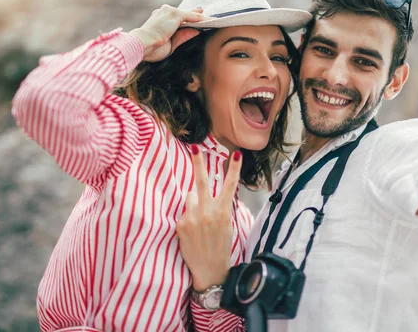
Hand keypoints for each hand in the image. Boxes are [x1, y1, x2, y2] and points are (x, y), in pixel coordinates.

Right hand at [129, 5, 209, 61]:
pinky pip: (193, 16)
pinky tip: (211, 20)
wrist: (142, 44)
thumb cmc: (151, 48)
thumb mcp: (171, 43)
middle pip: (185, 13)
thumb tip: (197, 31)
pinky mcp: (175, 14)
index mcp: (160, 18)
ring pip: (190, 14)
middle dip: (197, 15)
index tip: (199, 19)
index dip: (189, 19)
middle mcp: (164, 12)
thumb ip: (184, 36)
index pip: (178, 17)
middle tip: (209, 15)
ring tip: (215, 20)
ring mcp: (169, 11)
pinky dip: (202, 19)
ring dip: (202, 18)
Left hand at [176, 146, 242, 291]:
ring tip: (199, 221)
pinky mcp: (181, 224)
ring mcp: (193, 217)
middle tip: (196, 147)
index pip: (229, 185)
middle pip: (202, 181)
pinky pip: (184, 211)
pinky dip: (188, 217)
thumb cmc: (220, 247)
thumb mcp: (227, 225)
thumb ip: (218, 207)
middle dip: (199, 163)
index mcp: (223, 211)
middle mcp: (208, 212)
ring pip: (190, 196)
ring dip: (193, 202)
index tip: (236, 153)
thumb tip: (202, 192)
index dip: (233, 169)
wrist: (210, 271)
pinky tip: (192, 232)